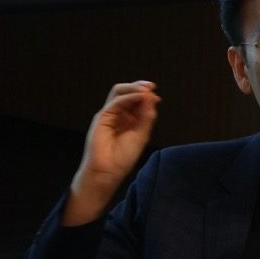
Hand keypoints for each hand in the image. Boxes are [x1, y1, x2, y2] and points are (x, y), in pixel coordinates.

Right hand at [63, 81, 160, 224]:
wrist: (108, 171)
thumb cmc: (123, 157)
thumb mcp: (141, 135)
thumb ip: (146, 117)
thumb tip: (153, 98)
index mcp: (129, 119)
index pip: (137, 100)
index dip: (147, 95)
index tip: (157, 97)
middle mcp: (119, 114)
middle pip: (127, 92)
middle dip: (140, 87)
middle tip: (151, 88)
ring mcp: (110, 114)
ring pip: (118, 92)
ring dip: (133, 88)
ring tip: (145, 90)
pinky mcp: (102, 117)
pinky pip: (114, 103)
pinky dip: (127, 97)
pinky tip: (138, 98)